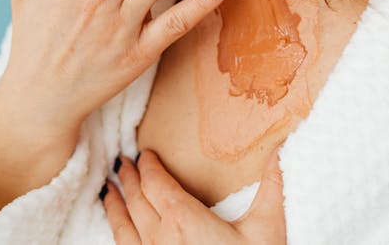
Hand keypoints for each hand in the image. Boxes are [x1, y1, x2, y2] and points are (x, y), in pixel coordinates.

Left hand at [102, 145, 285, 244]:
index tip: (145, 154)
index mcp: (183, 219)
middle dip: (129, 179)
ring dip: (114, 204)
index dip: (148, 165)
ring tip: (108, 190)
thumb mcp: (266, 229)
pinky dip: (116, 231)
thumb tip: (279, 151)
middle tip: (123, 163)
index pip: (155, 182)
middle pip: (136, 200)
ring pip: (122, 226)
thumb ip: (271, 187)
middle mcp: (159, 238)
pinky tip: (117, 229)